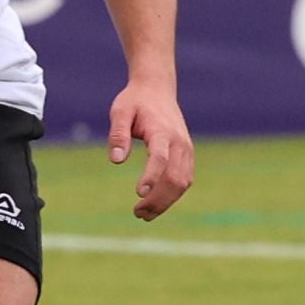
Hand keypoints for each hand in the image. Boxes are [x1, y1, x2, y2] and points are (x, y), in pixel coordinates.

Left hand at [107, 82, 194, 221]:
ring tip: (143, 214)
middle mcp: (179, 142)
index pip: (160, 158)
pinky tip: (155, 204)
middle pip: (174, 177)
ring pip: (182, 183)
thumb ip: (118, 134)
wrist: (157, 90)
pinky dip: (172, 196)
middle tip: (137, 213)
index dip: (151, 177)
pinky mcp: (187, 156)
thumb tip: (116, 160)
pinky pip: (184, 180)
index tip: (139, 194)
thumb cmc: (135, 101)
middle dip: (157, 199)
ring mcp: (186, 149)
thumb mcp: (120, 111)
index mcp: (161, 131)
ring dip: (165, 202)